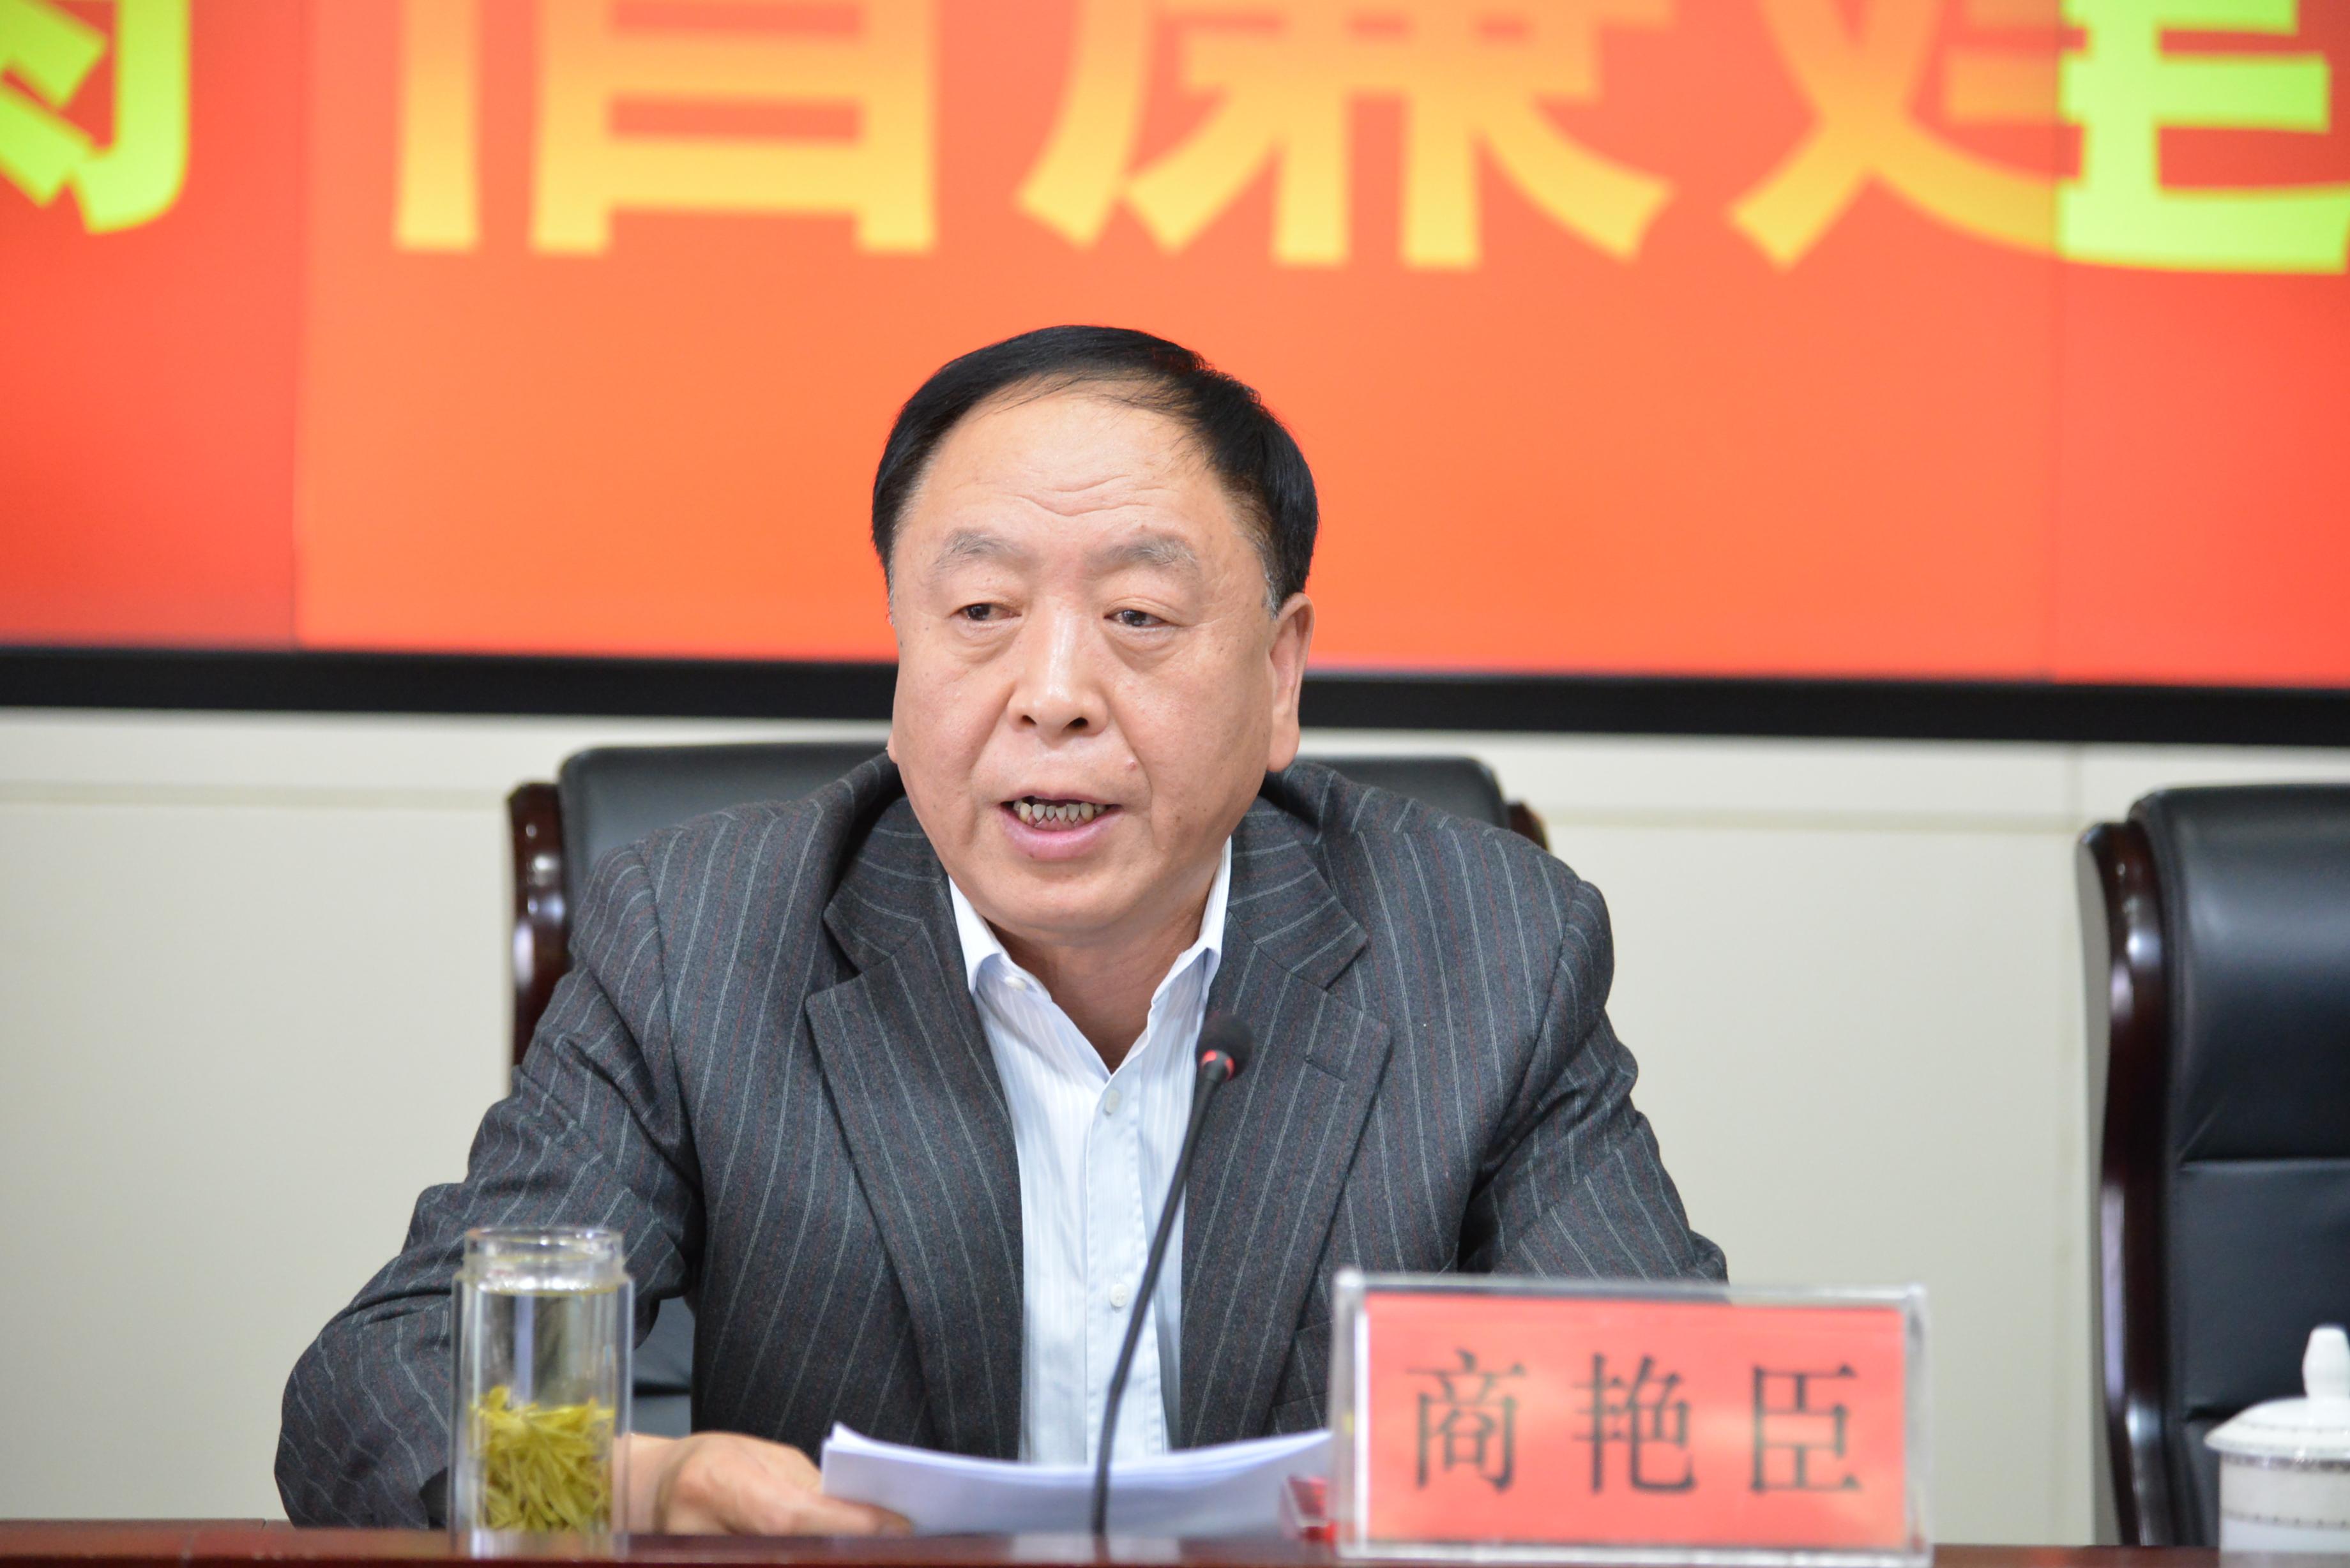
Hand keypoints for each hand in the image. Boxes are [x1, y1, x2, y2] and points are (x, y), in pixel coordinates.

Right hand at [621, 1431, 910, 1534]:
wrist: (652, 1490)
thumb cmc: (714, 1464)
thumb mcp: (763, 1459)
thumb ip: (808, 1490)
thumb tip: (867, 1516)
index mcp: (714, 1483)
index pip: (791, 1516)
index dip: (849, 1526)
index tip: (900, 1526)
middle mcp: (695, 1531)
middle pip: (783, 1557)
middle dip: (840, 1554)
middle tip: (893, 1546)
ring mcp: (690, 1561)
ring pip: (773, 1566)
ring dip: (820, 1560)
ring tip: (866, 1550)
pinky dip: (794, 1562)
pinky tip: (825, 1557)